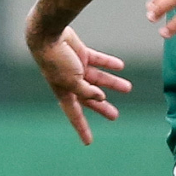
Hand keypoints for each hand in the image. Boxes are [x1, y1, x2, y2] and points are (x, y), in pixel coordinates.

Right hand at [28, 27, 130, 144]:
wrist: (48, 34)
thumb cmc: (56, 60)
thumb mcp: (72, 81)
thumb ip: (87, 91)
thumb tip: (101, 97)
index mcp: (64, 92)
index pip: (75, 115)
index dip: (82, 128)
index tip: (88, 142)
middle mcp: (70, 82)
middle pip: (89, 98)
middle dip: (102, 107)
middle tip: (114, 116)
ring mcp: (75, 67)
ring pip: (98, 78)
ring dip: (113, 82)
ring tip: (128, 88)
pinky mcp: (80, 53)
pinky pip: (97, 60)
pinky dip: (108, 63)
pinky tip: (121, 66)